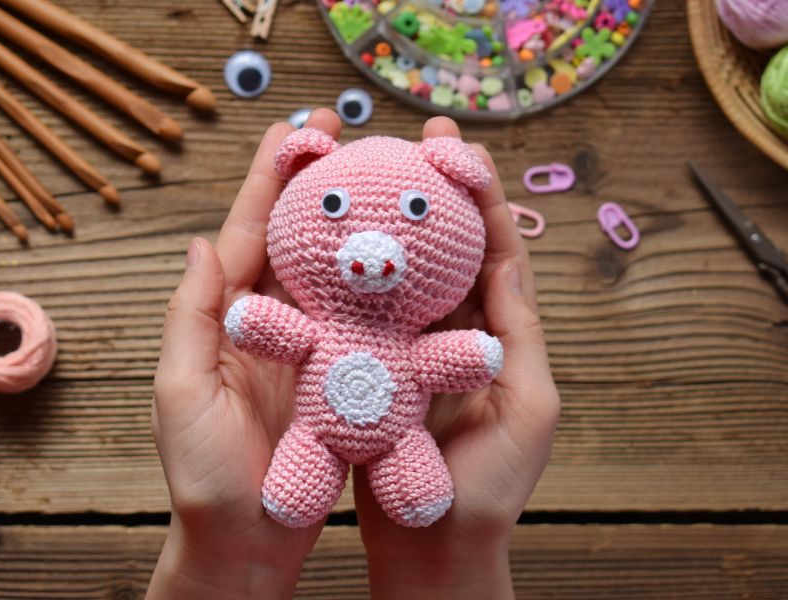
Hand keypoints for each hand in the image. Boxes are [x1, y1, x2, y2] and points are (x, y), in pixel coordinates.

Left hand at [147, 109, 342, 599]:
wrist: (250, 539)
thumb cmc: (205, 475)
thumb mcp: (182, 393)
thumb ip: (191, 318)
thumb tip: (202, 242)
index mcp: (231, 318)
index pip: (249, 232)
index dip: (270, 178)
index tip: (297, 130)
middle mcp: (275, 322)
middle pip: (296, 238)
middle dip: (318, 183)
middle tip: (343, 133)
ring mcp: (313, 345)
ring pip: (337, 271)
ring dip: (357, 224)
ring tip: (384, 177)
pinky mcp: (345, 374)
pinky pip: (368, 319)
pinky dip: (386, 286)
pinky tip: (412, 257)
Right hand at [354, 117, 559, 599]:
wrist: (433, 546)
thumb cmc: (489, 490)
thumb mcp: (527, 407)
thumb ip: (520, 334)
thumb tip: (510, 260)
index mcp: (501, 336)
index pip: (497, 251)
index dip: (483, 195)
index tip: (462, 148)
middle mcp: (460, 333)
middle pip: (451, 249)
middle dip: (439, 192)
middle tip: (424, 138)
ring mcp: (416, 349)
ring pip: (408, 275)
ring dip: (395, 224)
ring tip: (376, 173)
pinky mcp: (379, 370)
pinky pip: (369, 315)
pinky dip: (359, 279)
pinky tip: (338, 245)